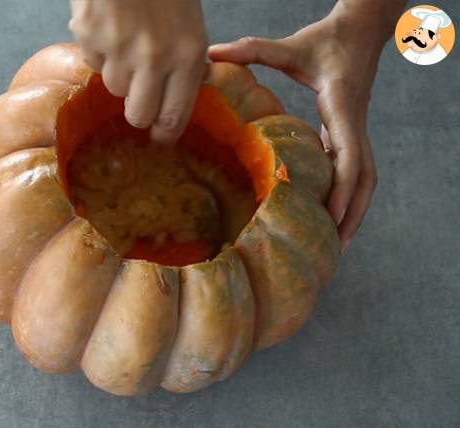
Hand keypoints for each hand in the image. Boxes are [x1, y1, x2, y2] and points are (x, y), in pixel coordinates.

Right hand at [69, 0, 207, 143]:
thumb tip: (200, 83)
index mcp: (187, 55)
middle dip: (138, 111)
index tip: (159, 138)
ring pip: (113, 88)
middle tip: (138, 98)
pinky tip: (109, 26)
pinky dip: (99, 50)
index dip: (164, 134)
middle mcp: (154, 59)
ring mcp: (119, 49)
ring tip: (126, 41)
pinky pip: (92, 62)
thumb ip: (193, 57)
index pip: (175, 116)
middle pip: (138, 116)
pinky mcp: (89, 37)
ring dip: (119, 73)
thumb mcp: (192, 21)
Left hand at [208, 5, 392, 251]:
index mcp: (342, 108)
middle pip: (365, 179)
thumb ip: (253, 49)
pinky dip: (348, 195)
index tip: (333, 218)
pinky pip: (356, 171)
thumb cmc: (328, 38)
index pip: (350, 156)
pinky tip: (332, 214)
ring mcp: (356, 130)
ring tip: (337, 243)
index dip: (344, 190)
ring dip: (355, 210)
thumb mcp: (291, 47)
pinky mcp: (350, 132)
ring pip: (366, 179)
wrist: (363, 28)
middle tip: (335, 248)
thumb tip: (212, 51)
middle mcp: (354, 124)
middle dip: (352, 214)